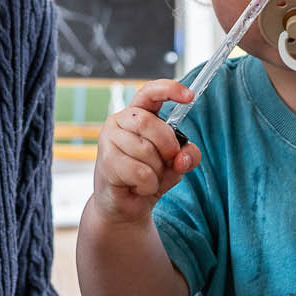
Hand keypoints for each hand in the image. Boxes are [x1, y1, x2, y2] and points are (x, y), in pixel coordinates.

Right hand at [89, 80, 200, 225]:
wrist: (125, 206)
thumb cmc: (148, 177)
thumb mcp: (175, 164)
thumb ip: (188, 155)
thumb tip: (181, 158)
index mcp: (137, 114)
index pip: (150, 92)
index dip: (169, 89)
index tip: (190, 96)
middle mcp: (119, 121)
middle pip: (150, 123)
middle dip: (167, 146)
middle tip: (169, 162)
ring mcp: (109, 140)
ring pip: (145, 150)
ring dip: (157, 171)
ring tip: (148, 178)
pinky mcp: (106, 161)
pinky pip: (140, 171)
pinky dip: (148, 184)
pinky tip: (140, 187)